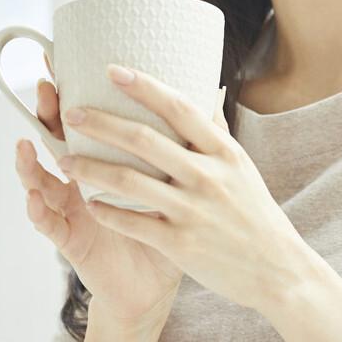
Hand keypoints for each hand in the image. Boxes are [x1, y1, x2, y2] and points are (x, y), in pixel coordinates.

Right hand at [15, 78, 181, 329]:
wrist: (155, 290)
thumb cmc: (165, 234)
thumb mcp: (174, 184)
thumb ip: (184, 140)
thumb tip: (212, 91)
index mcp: (104, 165)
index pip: (85, 122)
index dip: (71, 94)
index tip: (61, 62)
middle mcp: (81, 183)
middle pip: (57, 142)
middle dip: (48, 116)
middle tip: (47, 89)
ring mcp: (72, 212)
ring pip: (43, 182)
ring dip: (29, 164)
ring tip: (23, 145)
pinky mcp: (73, 242)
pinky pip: (51, 227)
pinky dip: (39, 212)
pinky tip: (33, 198)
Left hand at [57, 65, 316, 314]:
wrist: (278, 271)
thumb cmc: (254, 214)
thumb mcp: (242, 167)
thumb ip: (216, 131)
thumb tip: (207, 85)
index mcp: (222, 152)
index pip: (178, 108)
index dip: (144, 87)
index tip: (112, 70)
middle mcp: (206, 176)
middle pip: (143, 140)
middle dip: (100, 123)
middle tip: (70, 113)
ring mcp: (192, 210)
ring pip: (127, 181)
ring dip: (89, 168)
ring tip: (63, 160)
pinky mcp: (180, 243)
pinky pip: (132, 222)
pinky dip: (106, 211)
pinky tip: (88, 203)